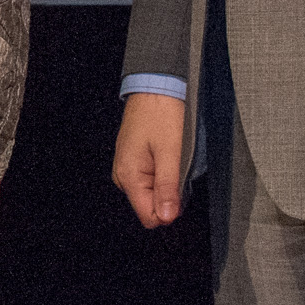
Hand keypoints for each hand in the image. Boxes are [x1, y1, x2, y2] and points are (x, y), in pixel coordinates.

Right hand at [112, 92, 187, 227]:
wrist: (154, 86)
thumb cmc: (161, 113)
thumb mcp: (171, 151)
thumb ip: (168, 187)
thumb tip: (168, 217)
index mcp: (129, 176)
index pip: (149, 217)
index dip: (169, 209)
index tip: (180, 190)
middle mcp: (123, 175)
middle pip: (151, 206)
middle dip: (169, 194)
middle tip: (178, 167)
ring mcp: (127, 168)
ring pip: (152, 193)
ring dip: (167, 182)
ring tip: (172, 157)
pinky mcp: (134, 161)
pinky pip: (150, 179)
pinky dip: (163, 172)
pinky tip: (167, 154)